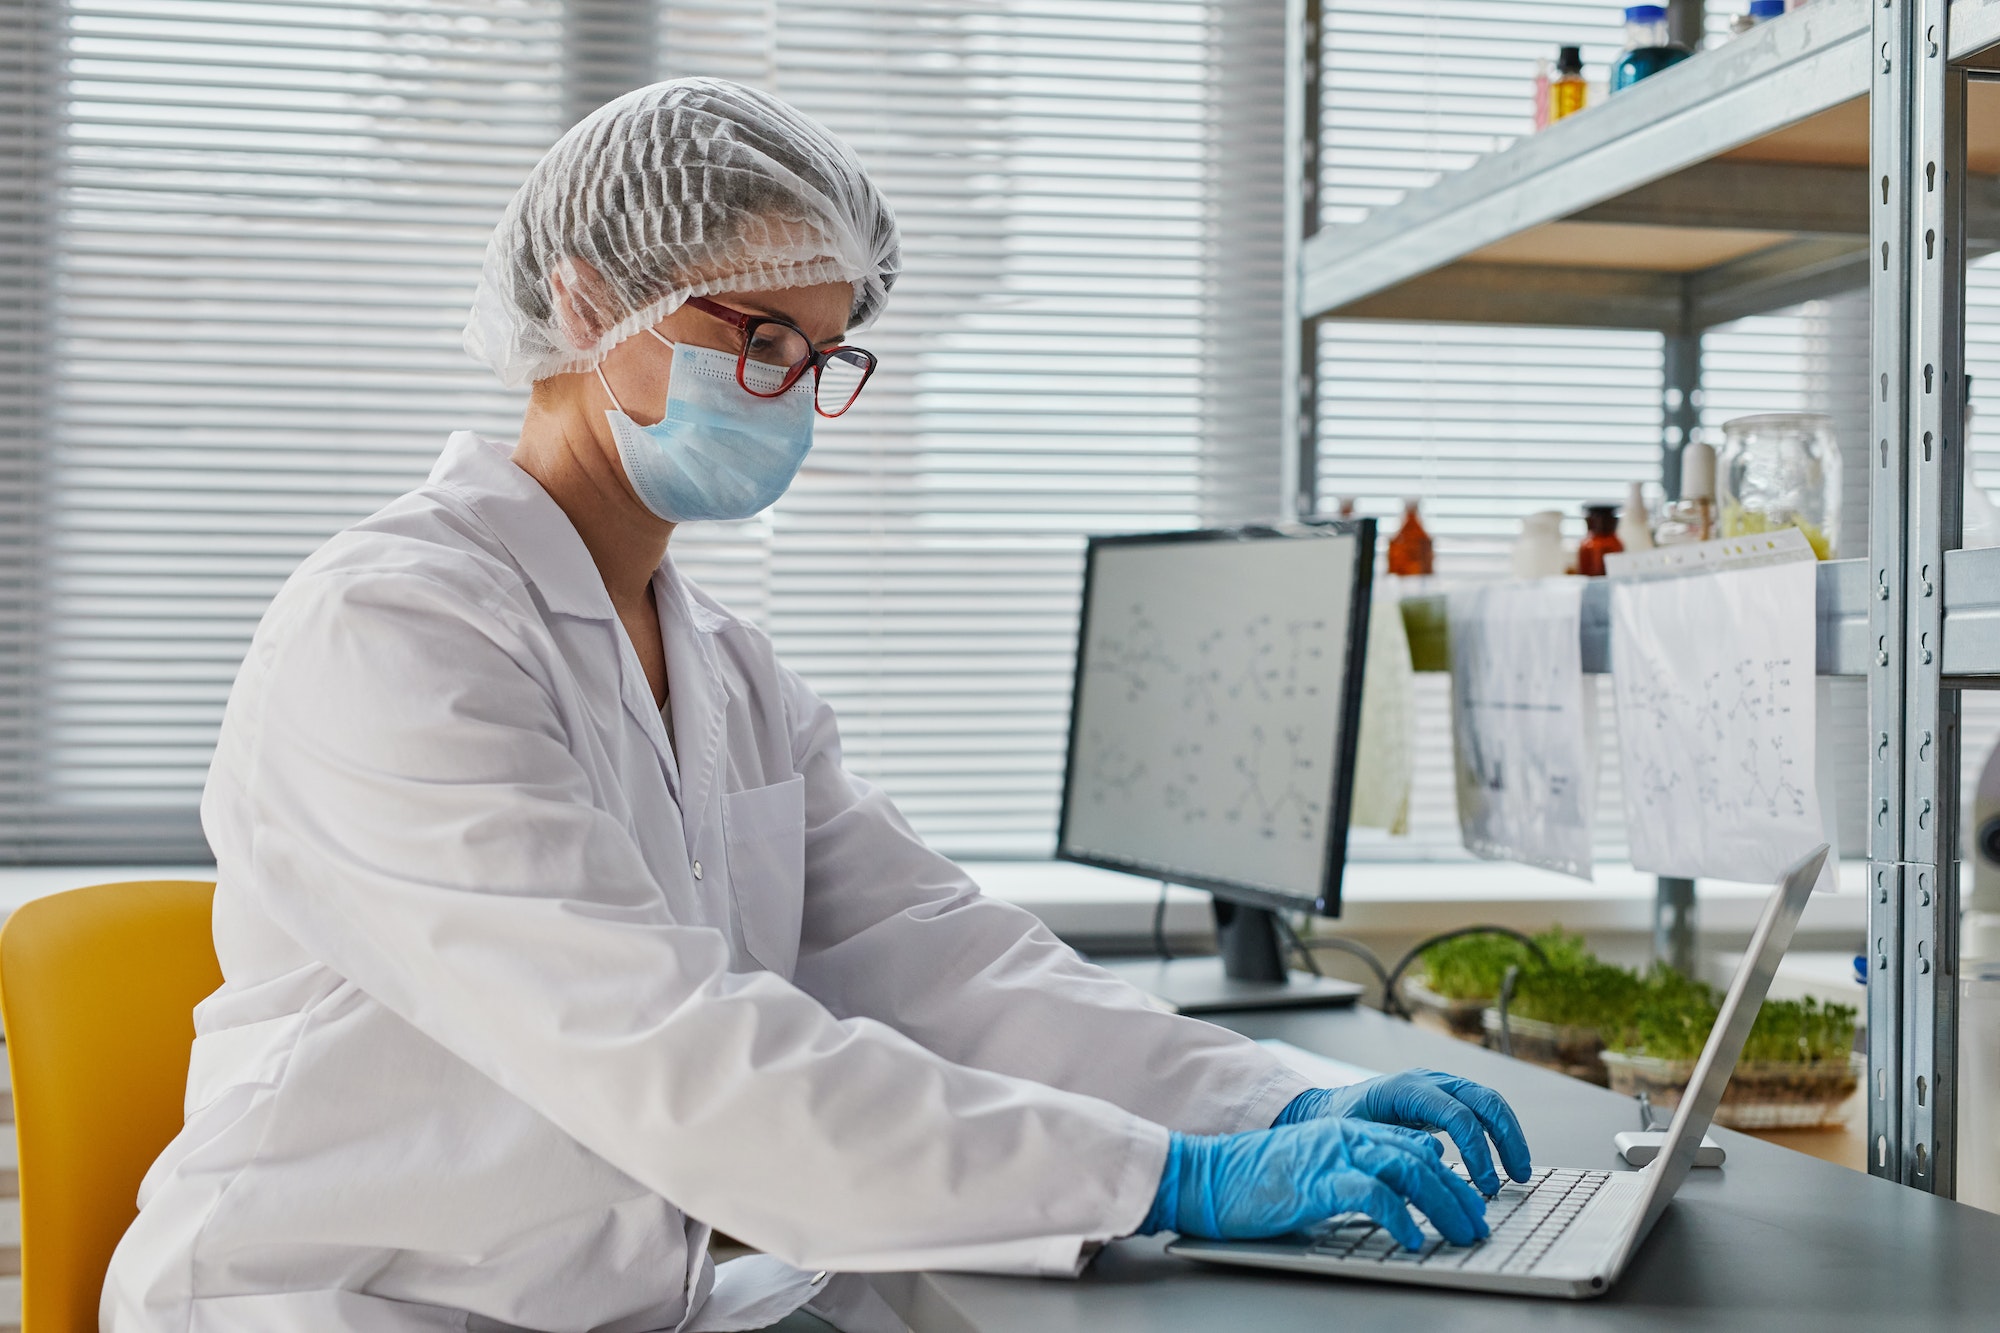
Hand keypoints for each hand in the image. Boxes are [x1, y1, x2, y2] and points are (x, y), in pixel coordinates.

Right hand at [1139, 1117, 1489, 1249]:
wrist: (1210, 1177)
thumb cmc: (1261, 1181)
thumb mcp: (1320, 1169)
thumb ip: (1362, 1168)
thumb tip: (1408, 1172)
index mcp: (1349, 1133)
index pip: (1416, 1149)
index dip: (1450, 1179)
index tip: (1469, 1208)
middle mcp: (1347, 1137)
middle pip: (1422, 1160)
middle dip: (1458, 1195)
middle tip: (1477, 1227)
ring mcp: (1333, 1156)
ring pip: (1409, 1170)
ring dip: (1443, 1205)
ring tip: (1461, 1234)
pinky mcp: (1318, 1181)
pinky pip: (1373, 1195)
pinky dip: (1400, 1218)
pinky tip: (1412, 1240)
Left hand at [1274, 1069, 1532, 1196]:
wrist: (1327, 1108)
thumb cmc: (1340, 1124)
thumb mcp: (1360, 1137)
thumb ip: (1394, 1147)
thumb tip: (1434, 1163)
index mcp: (1407, 1089)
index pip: (1458, 1114)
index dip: (1478, 1150)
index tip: (1486, 1184)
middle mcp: (1428, 1081)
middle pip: (1483, 1099)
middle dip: (1507, 1137)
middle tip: (1518, 1176)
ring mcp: (1438, 1086)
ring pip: (1488, 1101)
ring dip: (1509, 1135)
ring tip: (1518, 1172)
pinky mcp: (1443, 1098)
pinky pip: (1479, 1109)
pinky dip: (1496, 1133)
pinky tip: (1501, 1162)